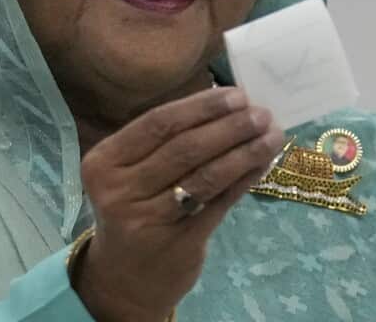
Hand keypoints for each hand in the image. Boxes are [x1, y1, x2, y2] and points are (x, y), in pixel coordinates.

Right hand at [72, 87, 284, 321]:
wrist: (123, 280)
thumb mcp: (129, 174)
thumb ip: (165, 142)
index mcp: (104, 163)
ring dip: (244, 152)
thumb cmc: (132, 210)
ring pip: (205, 176)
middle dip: (229, 127)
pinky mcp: (178, 243)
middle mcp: (120, 191)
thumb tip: (227, 106)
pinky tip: (262, 164)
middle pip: (184, 148)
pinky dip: (243, 179)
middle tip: (262, 114)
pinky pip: (218, 203)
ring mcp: (148, 220)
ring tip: (272, 136)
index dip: (200, 107)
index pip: (157, 124)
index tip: (237, 95)